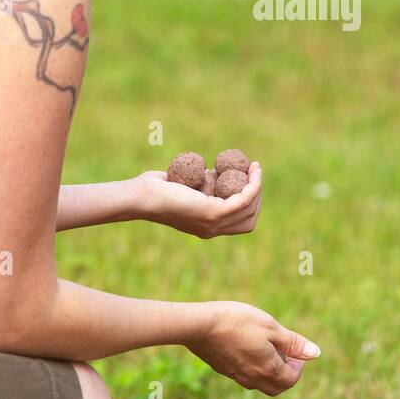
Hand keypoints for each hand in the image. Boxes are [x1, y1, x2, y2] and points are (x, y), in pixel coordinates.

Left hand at [135, 162, 262, 238]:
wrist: (141, 196)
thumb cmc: (154, 190)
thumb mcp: (185, 187)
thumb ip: (199, 186)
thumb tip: (211, 174)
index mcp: (207, 227)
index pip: (240, 221)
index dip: (250, 202)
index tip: (248, 179)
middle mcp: (212, 230)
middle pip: (250, 218)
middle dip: (257, 194)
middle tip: (254, 172)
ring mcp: (213, 224)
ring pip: (250, 208)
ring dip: (257, 186)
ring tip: (255, 168)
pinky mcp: (212, 213)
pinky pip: (243, 199)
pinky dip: (253, 185)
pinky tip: (252, 171)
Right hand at [188, 301, 319, 395]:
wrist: (199, 325)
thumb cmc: (238, 321)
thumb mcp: (271, 327)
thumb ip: (293, 343)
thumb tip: (314, 353)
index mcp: (268, 369)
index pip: (291, 380)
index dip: (299, 367)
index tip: (297, 352)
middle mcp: (252, 378)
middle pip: (276, 388)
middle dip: (286, 375)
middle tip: (286, 355)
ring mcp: (236, 375)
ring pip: (259, 384)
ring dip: (269, 372)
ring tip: (267, 348)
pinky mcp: (222, 369)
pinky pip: (244, 376)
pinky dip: (253, 368)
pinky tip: (247, 347)